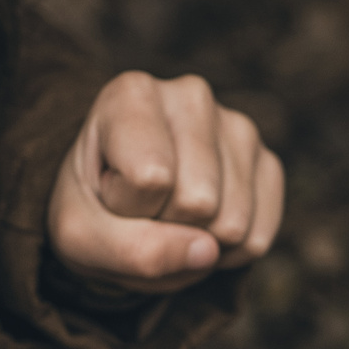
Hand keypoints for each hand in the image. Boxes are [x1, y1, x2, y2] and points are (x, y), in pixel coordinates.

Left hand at [47, 71, 282, 296]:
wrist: (119, 209)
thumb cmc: (94, 210)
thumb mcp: (81, 237)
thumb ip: (131, 250)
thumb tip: (208, 251)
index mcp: (132, 94)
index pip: (150, 178)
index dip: (127, 208)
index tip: (109, 192)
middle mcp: (192, 97)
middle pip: (198, 203)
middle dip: (167, 228)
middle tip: (143, 210)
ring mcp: (237, 128)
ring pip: (231, 225)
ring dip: (197, 244)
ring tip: (170, 217)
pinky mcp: (267, 164)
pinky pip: (257, 239)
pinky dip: (227, 254)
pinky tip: (202, 228)